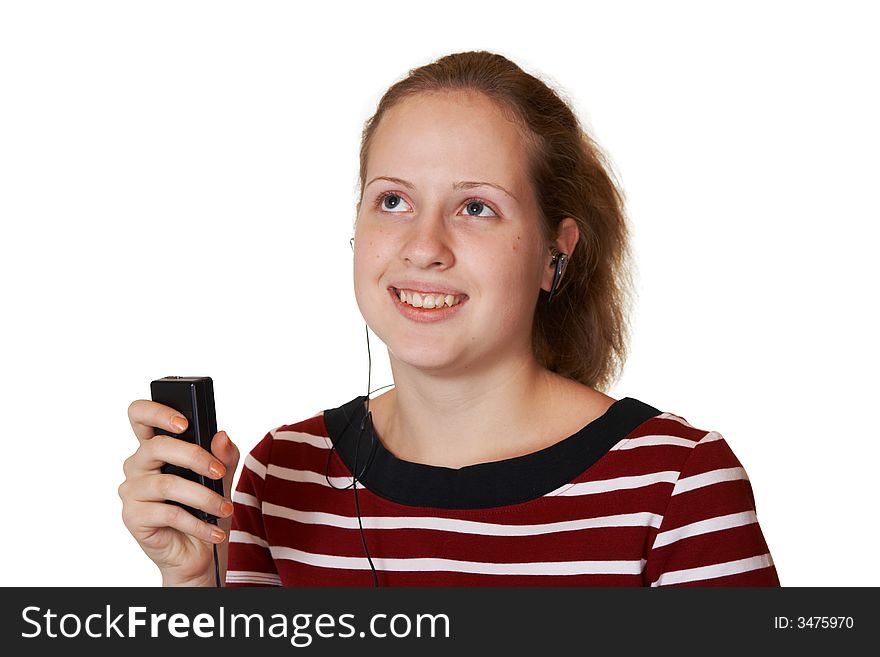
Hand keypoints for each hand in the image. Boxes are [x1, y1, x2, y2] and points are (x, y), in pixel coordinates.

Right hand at [119, 399, 239, 585]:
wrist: (198, 551)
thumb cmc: (205, 508)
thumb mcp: (221, 477)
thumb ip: (223, 455)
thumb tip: (221, 436)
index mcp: (155, 446)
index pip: (140, 415)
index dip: (157, 412)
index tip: (185, 422)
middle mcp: (138, 465)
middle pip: (157, 446)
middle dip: (195, 457)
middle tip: (220, 472)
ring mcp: (132, 491)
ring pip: (167, 484)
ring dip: (204, 497)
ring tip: (225, 508)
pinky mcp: (132, 517)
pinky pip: (168, 514)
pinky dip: (198, 523)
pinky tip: (214, 531)